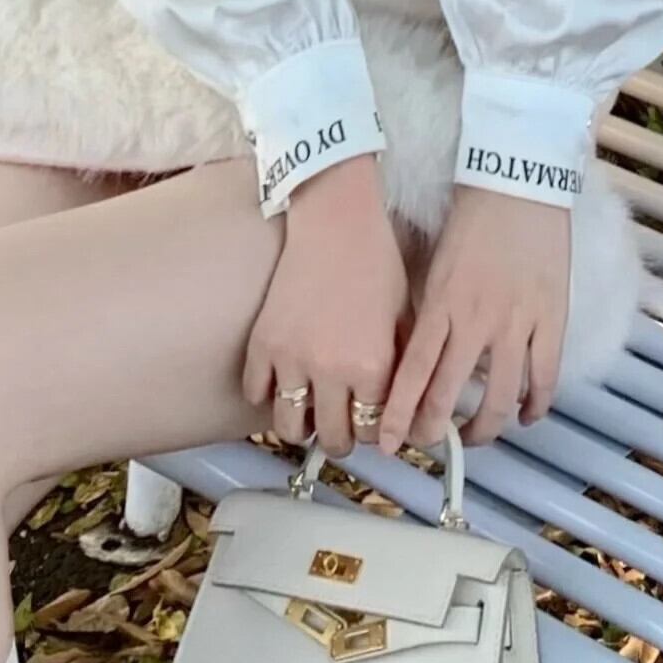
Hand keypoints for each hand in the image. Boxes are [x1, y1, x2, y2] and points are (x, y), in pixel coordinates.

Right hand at [241, 152, 409, 459]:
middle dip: (341, 438)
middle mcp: (330, 369)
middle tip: (342, 425)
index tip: (370, 422)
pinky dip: (267, 395)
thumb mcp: (406, 320)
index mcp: (372, 366)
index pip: (371, 431)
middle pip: (333, 439)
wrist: (336, 223)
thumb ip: (404, 369)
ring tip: (310, 414)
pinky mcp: (263, 342)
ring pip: (289, 428)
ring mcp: (291, 357)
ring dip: (302, 427)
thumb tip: (406, 408)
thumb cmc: (378, 263)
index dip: (373, 431)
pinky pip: (256, 393)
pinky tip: (282, 383)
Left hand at [377, 187, 569, 454]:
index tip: (388, 443)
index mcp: (440, 305)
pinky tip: (526, 418)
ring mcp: (517, 323)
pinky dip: (536, 406)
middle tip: (428, 444)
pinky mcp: (551, 319)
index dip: (398, 416)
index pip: (412, 375)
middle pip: (449, 397)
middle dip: (433, 431)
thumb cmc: (471, 217)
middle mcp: (475, 321)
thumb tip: (419, 358)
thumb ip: (429, 312)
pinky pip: (545, 378)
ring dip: (485, 429)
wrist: (517, 181)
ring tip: (475, 437)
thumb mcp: (434, 264)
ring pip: (500, 399)